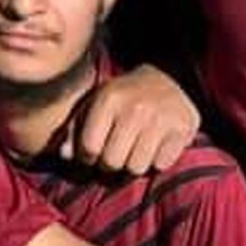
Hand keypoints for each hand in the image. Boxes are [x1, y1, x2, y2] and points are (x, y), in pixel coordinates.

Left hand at [60, 64, 199, 173]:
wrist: (169, 77)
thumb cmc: (125, 95)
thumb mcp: (95, 102)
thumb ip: (75, 128)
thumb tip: (63, 155)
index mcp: (108, 99)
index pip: (90, 147)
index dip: (86, 159)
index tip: (91, 157)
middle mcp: (134, 108)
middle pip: (112, 162)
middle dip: (109, 166)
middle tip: (113, 157)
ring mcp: (161, 119)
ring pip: (136, 168)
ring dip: (132, 166)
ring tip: (132, 153)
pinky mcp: (182, 129)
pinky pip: (161, 165)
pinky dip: (156, 163)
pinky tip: (154, 149)